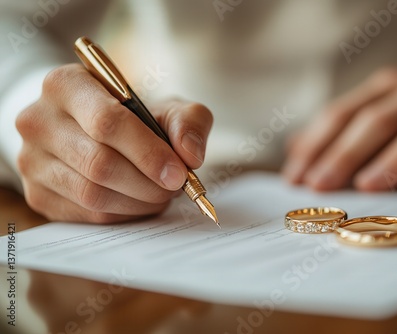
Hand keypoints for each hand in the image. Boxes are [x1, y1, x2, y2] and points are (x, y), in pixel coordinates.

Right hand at [16, 64, 212, 222]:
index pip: (107, 122)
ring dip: (138, 201)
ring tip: (161, 194)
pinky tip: (140, 202)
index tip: (179, 173)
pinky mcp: (36, 193)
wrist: (92, 130)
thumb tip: (190, 155)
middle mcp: (38, 120)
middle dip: (148, 182)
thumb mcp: (166, 107)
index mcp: (66, 84)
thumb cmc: (133, 117)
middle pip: (99, 163)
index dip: (148, 153)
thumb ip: (188, 122)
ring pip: (92, 193)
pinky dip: (123, 213)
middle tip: (175, 187)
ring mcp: (31, 160)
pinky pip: (86, 214)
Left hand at [283, 68, 396, 192]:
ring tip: (368, 187)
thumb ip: (345, 134)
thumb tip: (296, 150)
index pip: (342, 114)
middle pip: (376, 120)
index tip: (294, 177)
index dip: (316, 145)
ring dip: (395, 159)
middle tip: (320, 185)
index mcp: (389, 88)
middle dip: (344, 154)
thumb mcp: (386, 122)